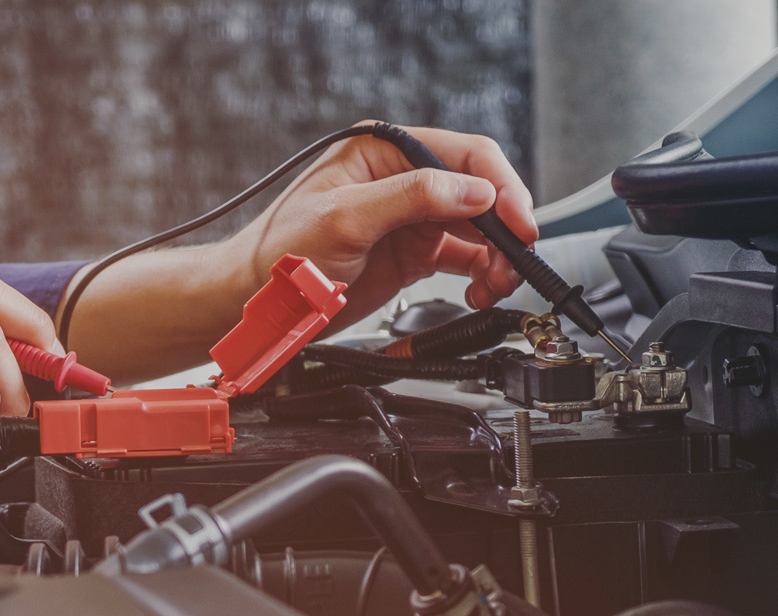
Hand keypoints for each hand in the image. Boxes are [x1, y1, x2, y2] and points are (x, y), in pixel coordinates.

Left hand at [228, 121, 536, 329]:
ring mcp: (411, 218)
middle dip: (504, 225)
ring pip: (478, 228)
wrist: (261, 303)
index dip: (497, 184)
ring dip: (498, 255)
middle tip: (517, 257)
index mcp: (384, 151)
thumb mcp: (345, 217)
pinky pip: (465, 258)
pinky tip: (481, 290)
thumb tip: (474, 191)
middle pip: (479, 191)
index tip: (516, 219)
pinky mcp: (414, 253)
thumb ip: (412, 198)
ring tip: (496, 282)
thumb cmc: (282, 252)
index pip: (461, 154)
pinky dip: (482, 274)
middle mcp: (403, 179)